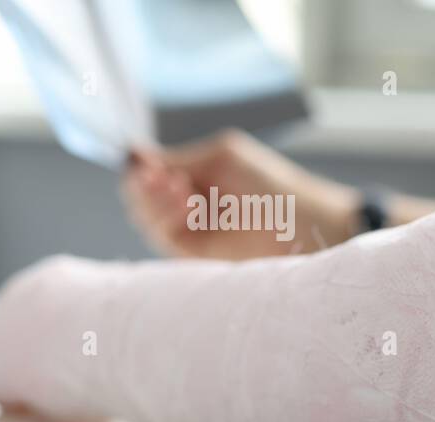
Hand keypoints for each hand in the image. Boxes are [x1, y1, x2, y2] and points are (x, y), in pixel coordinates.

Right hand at [122, 130, 360, 259]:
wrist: (301, 222)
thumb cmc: (270, 184)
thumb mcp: (221, 158)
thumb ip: (177, 158)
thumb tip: (133, 154)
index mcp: (192, 179)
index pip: (146, 175)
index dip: (141, 168)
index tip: (148, 162)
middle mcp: (185, 206)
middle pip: (138, 198)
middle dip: (145, 185)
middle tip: (165, 176)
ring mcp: (189, 231)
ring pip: (145, 218)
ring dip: (155, 200)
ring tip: (182, 189)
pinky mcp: (193, 254)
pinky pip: (162, 237)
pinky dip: (167, 218)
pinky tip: (188, 203)